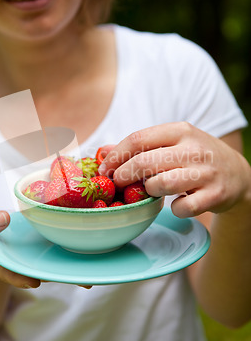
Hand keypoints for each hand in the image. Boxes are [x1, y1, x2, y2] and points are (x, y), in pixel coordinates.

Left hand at [98, 122, 249, 217]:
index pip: (138, 139)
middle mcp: (194, 148)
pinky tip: (177, 204)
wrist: (238, 174)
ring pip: (161, 184)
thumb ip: (140, 146)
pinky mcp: (215, 195)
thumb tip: (103, 150)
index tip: (104, 169)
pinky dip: (175, 209)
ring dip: (149, 191)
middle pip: (144, 162)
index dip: (116, 156)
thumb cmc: (196, 157)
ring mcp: (206, 172)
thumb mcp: (172, 143)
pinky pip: (182, 207)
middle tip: (117, 184)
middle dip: (123, 176)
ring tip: (151, 190)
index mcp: (180, 130)